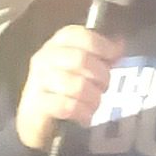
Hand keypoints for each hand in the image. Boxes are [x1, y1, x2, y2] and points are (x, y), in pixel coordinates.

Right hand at [15, 26, 124, 149]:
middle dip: (101, 76)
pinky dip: (83, 113)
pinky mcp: (37, 105)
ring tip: (93, 104)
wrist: (36, 121)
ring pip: (77, 85)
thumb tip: (119, 44)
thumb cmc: (64, 90)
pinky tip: (84, 117)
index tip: (114, 57)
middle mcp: (44, 58)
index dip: (101, 44)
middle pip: (81, 59)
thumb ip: (101, 55)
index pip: (78, 35)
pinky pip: (68, 106)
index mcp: (56, 45)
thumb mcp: (84, 68)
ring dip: (93, 98)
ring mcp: (38, 81)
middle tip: (104, 87)